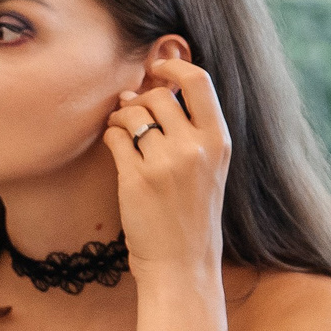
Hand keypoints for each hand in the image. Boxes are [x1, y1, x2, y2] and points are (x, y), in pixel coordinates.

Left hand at [103, 58, 229, 276]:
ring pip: (132, 113)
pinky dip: (111, 136)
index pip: (199, 81)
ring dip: (121, 116)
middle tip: (132, 113)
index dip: (175, 66)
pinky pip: (115, 137)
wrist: (183, 263)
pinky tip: (116, 148)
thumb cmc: (193, 213)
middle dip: (140, 100)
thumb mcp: (210, 167)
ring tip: (122, 130)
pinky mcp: (136, 180)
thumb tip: (155, 81)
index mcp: (219, 142)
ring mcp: (166, 165)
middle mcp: (195, 149)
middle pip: (158, 95)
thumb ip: (193, 127)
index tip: (158, 70)